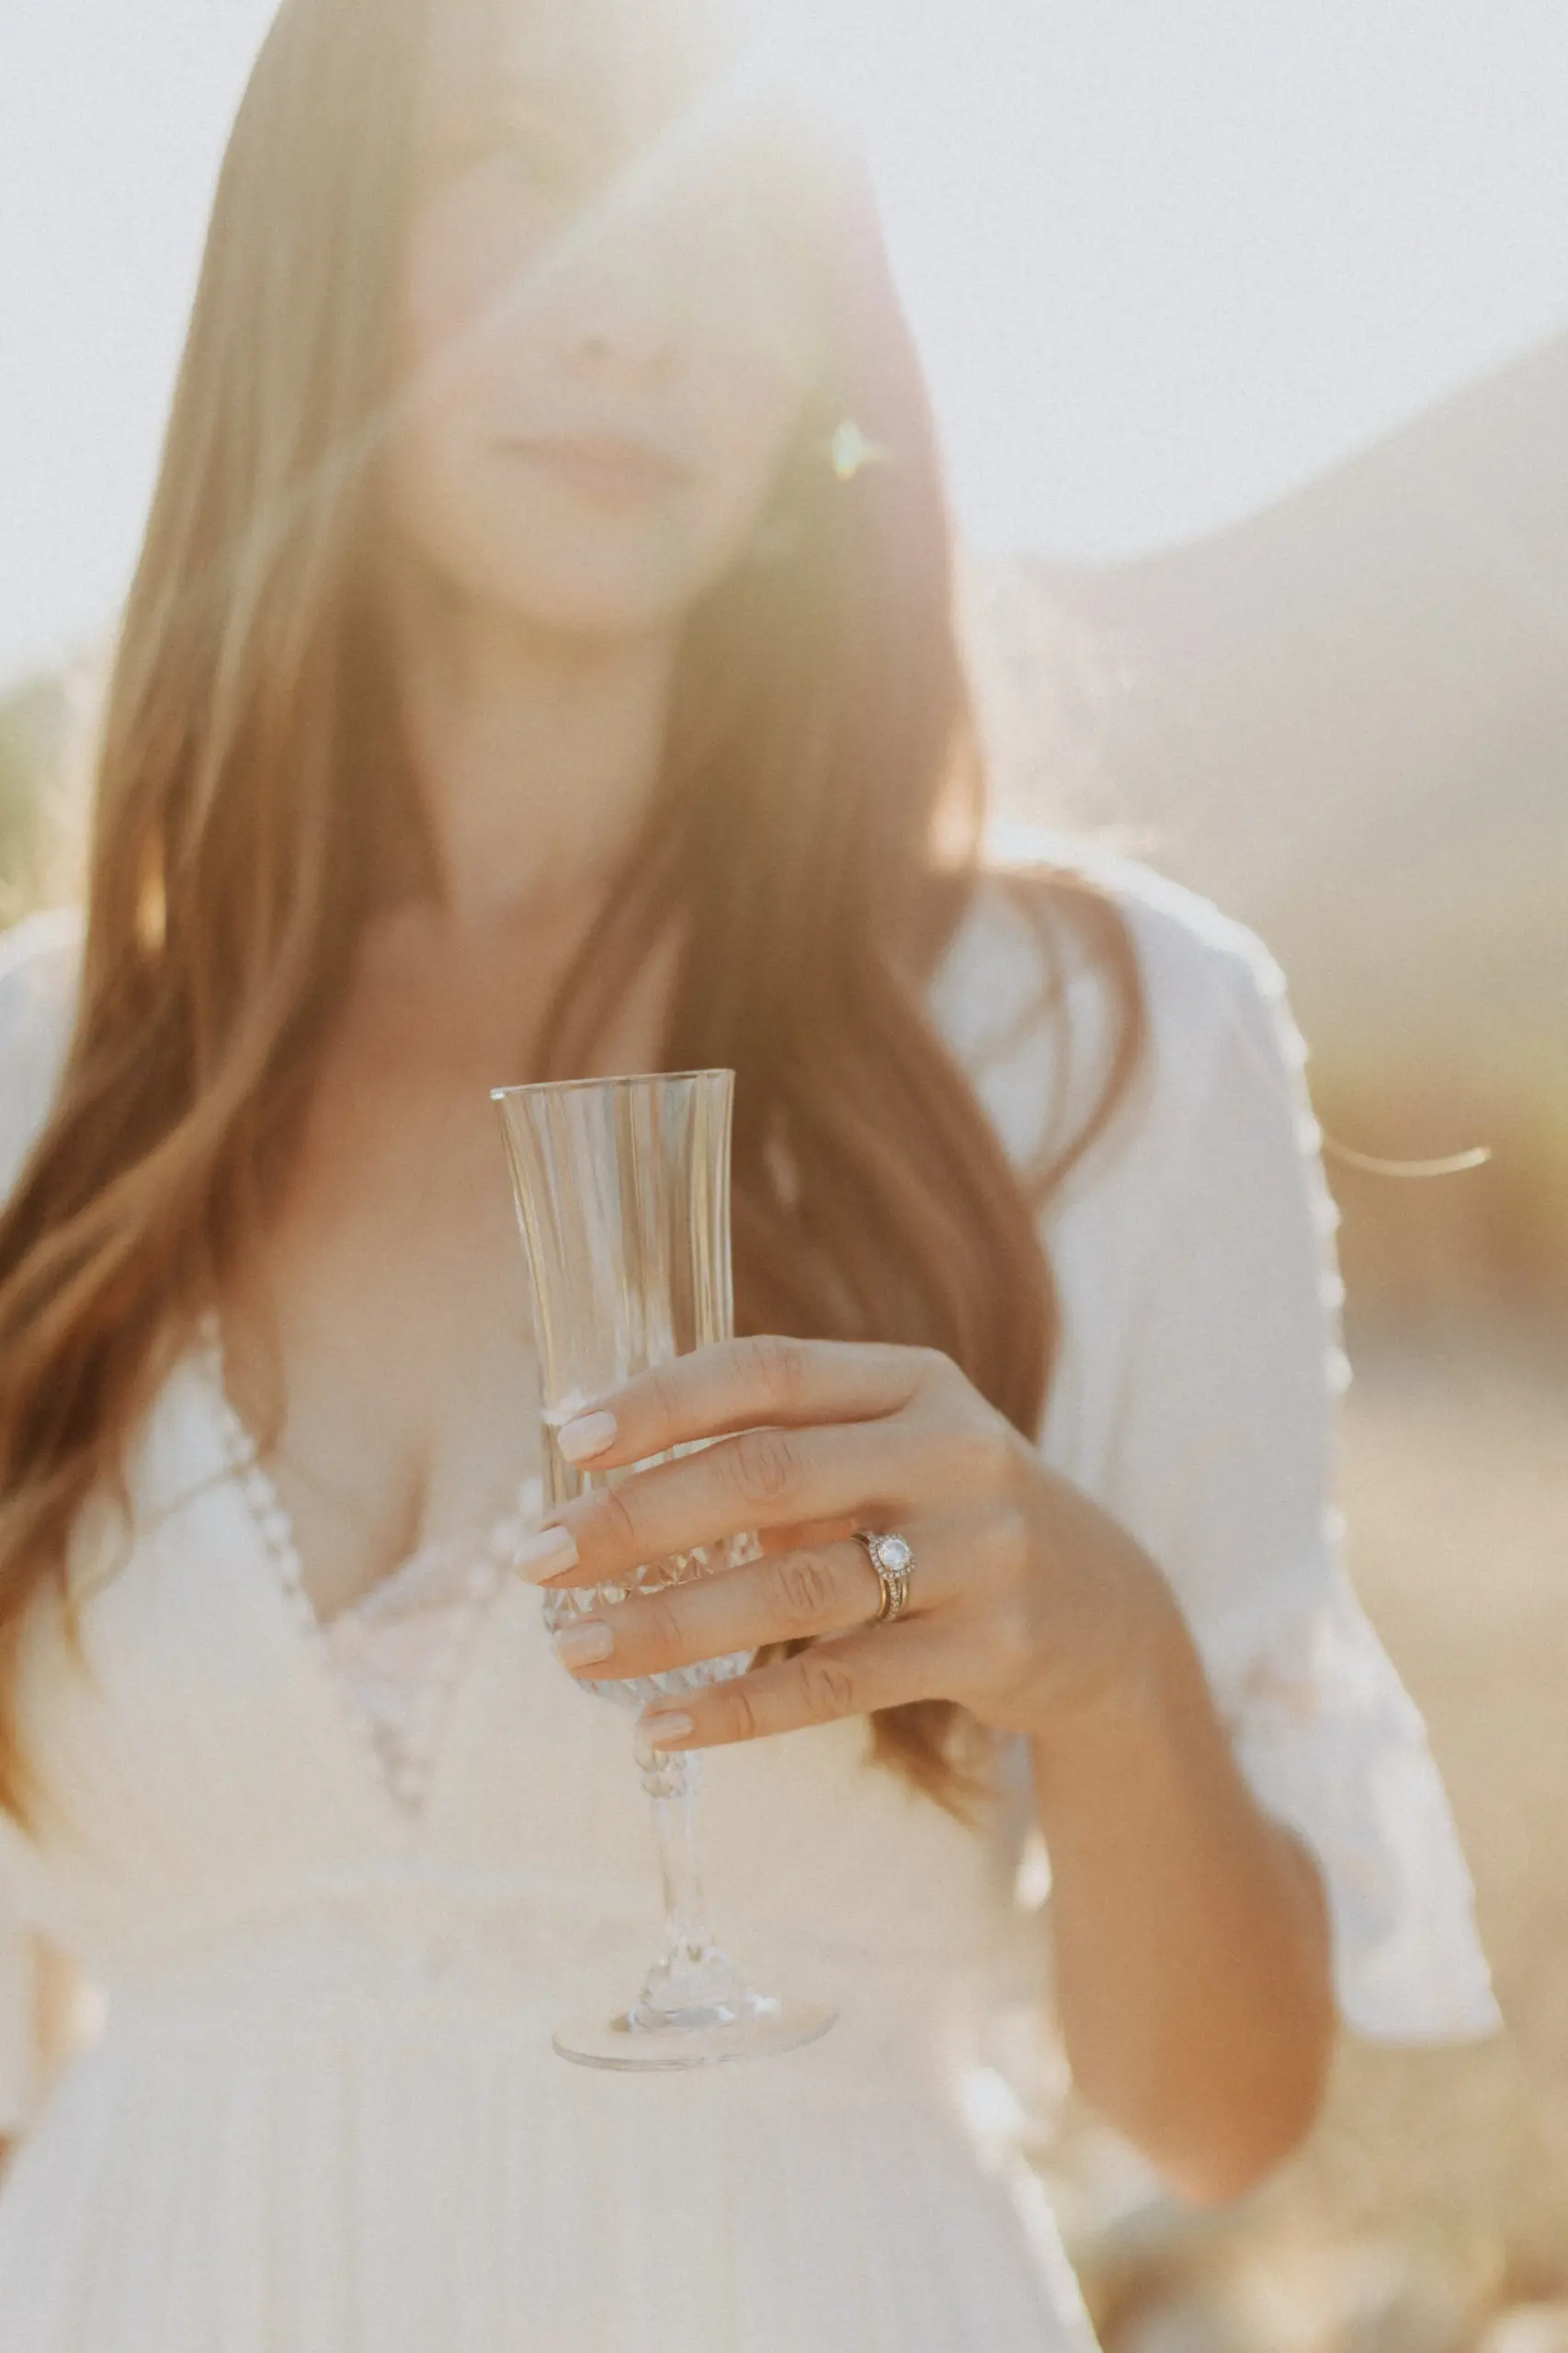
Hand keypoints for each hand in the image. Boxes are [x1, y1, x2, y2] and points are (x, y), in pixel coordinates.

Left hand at [512, 1334, 1171, 1751]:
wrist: (1105, 1607)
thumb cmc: (947, 1514)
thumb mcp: (893, 1448)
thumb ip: (781, 1446)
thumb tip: (602, 1475)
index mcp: (913, 1381)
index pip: (770, 1371)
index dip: (664, 1400)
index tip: (569, 1437)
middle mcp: (952, 1452)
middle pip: (768, 1478)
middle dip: (637, 1519)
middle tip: (538, 1558)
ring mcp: (978, 1551)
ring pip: (795, 1589)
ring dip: (668, 1625)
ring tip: (576, 1650)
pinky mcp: (991, 1648)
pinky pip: (841, 1683)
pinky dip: (741, 1708)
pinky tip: (662, 1725)